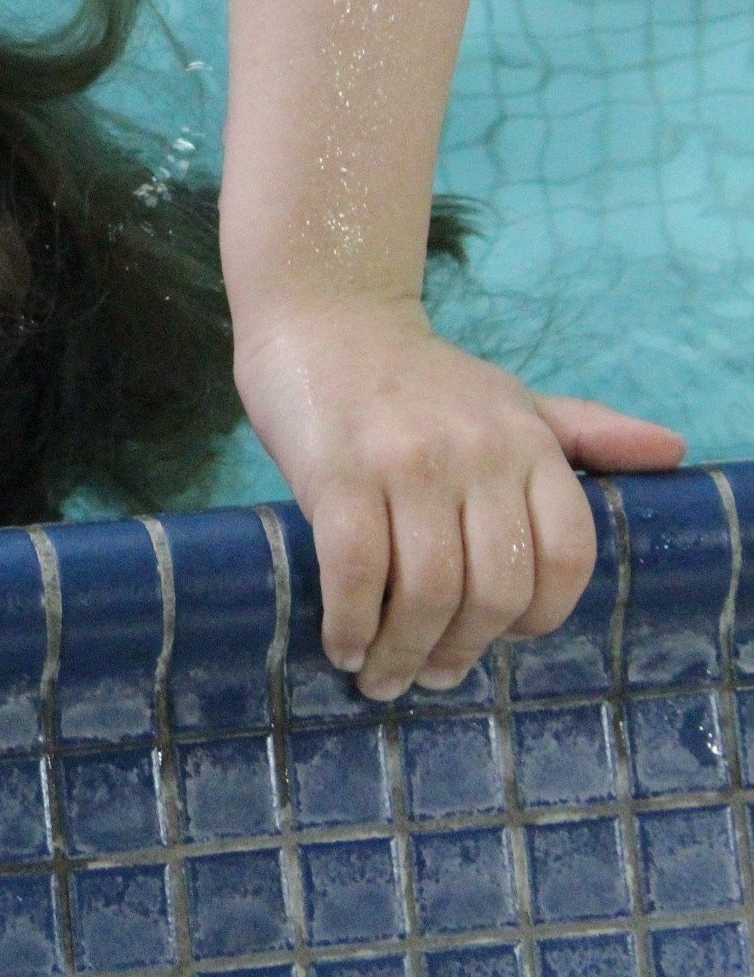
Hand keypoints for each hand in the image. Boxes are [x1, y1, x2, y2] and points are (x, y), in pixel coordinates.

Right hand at [236, 300, 683, 700]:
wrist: (323, 320)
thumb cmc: (417, 377)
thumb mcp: (510, 398)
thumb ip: (584, 434)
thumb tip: (672, 451)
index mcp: (527, 440)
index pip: (567, 554)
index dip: (542, 614)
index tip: (503, 638)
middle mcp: (476, 453)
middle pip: (495, 588)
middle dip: (463, 649)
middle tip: (434, 674)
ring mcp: (404, 463)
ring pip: (428, 591)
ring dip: (404, 651)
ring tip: (382, 674)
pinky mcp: (337, 473)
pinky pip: (356, 572)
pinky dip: (351, 623)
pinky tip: (343, 645)